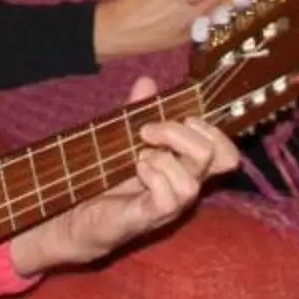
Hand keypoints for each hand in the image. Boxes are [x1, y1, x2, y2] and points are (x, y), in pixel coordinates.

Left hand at [11, 77, 240, 273]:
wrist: (71, 215)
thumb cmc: (102, 177)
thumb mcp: (121, 136)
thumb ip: (137, 111)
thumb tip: (146, 81)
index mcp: (184, 166)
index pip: (226, 154)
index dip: (214, 130)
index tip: (182, 116)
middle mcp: (184, 186)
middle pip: (220, 159)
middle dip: (184, 134)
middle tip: (148, 130)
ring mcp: (168, 205)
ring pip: (193, 183)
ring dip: (165, 158)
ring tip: (139, 155)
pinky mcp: (147, 217)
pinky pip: (169, 199)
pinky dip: (154, 176)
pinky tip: (136, 169)